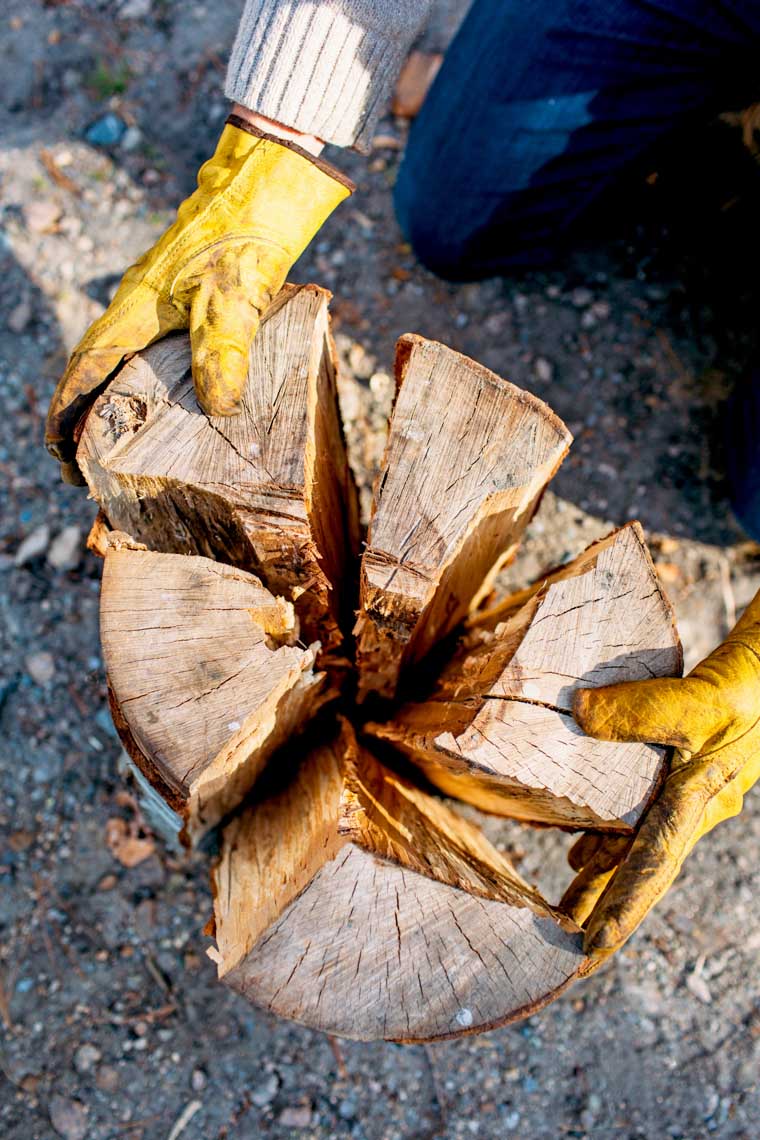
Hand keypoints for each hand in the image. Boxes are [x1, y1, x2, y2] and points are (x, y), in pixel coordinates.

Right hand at [45, 111, 351, 482]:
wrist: (263, 186)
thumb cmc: (245, 235)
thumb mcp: (235, 297)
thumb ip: (224, 351)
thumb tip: (217, 409)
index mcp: (135, 309)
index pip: (87, 368)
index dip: (68, 411)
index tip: (60, 453)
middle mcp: (138, 307)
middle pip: (97, 370)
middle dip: (86, 418)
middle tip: (89, 466)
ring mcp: (159, 302)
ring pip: (123, 361)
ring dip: (116, 403)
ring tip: (124, 448)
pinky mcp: (184, 299)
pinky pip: (153, 351)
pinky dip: (150, 383)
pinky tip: (174, 405)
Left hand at [561, 591, 759, 958]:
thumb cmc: (746, 688)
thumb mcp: (694, 700)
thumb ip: (636, 709)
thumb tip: (577, 713)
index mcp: (697, 804)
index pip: (652, 867)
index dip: (622, 908)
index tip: (592, 947)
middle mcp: (693, 810)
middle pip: (640, 870)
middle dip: (606, 910)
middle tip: (571, 955)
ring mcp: (687, 796)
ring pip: (635, 848)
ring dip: (601, 878)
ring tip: (564, 911)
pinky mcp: (680, 775)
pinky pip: (638, 819)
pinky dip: (609, 838)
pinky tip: (581, 848)